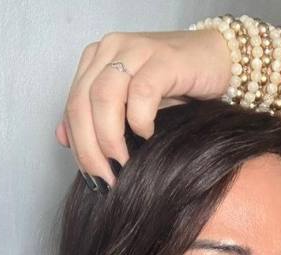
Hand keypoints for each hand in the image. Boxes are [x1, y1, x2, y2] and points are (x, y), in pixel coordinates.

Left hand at [56, 30, 230, 185]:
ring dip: (109, 138)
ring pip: (104, 97)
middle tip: (105, 179)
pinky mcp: (163, 59)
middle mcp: (111, 50)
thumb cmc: (178, 85)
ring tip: (122, 164)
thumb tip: (62, 138)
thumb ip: (96, 117)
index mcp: (97, 59)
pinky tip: (148, 136)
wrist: (218, 60)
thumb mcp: (130, 103)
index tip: (92, 177)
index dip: (78, 146)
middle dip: (89, 148)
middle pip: (82, 103)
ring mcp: (136, 51)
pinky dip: (140, 120)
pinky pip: (141, 92)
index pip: (73, 106)